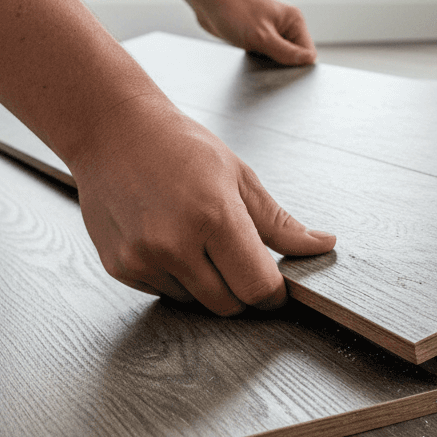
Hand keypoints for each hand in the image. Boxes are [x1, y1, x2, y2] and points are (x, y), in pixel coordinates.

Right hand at [69, 97, 335, 314]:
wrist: (112, 131)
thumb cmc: (180, 146)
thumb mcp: (240, 176)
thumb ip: (281, 223)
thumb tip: (323, 246)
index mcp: (214, 217)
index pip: (258, 287)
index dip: (274, 293)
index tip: (277, 285)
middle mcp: (175, 244)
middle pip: (229, 305)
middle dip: (243, 291)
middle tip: (240, 258)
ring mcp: (143, 259)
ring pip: (196, 303)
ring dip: (208, 285)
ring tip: (199, 239)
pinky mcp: (120, 268)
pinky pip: (165, 293)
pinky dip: (176, 278)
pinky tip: (170, 240)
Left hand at [193, 0, 317, 65]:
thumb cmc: (233, 9)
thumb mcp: (262, 37)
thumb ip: (286, 53)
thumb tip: (308, 62)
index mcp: (294, 20)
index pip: (309, 52)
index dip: (297, 63)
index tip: (280, 64)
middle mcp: (286, 25)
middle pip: (295, 57)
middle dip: (280, 62)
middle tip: (262, 55)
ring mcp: (273, 31)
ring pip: (279, 57)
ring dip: (267, 60)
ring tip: (252, 49)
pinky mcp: (260, 36)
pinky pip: (265, 55)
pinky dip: (258, 57)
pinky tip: (247, 50)